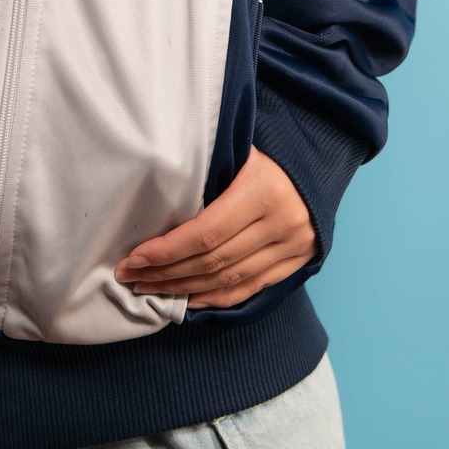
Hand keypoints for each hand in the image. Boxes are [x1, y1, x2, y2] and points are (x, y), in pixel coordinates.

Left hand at [114, 146, 316, 308]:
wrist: (318, 160)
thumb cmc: (266, 149)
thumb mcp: (239, 149)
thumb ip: (208, 171)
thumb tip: (157, 195)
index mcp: (264, 191)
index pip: (206, 233)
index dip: (167, 251)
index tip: (133, 258)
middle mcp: (282, 224)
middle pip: (213, 261)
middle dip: (166, 272)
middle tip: (129, 277)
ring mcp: (293, 248)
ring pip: (229, 279)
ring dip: (184, 289)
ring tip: (149, 289)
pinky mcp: (297, 263)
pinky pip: (251, 288)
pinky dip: (217, 298)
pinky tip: (187, 300)